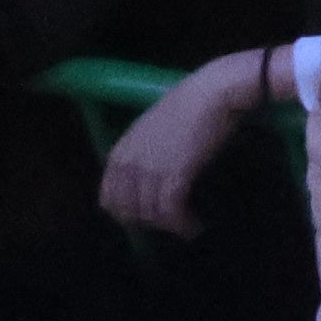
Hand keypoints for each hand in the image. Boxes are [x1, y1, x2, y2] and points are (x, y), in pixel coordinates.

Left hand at [102, 46, 280, 233]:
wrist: (212, 93)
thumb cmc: (189, 105)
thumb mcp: (152, 130)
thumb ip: (144, 152)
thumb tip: (150, 176)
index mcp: (119, 152)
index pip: (109, 198)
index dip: (127, 214)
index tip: (149, 217)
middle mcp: (129, 163)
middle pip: (127, 210)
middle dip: (148, 222)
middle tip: (170, 223)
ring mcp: (150, 170)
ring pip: (150, 214)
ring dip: (169, 226)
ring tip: (187, 227)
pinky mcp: (174, 175)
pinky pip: (171, 211)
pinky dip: (182, 224)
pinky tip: (193, 227)